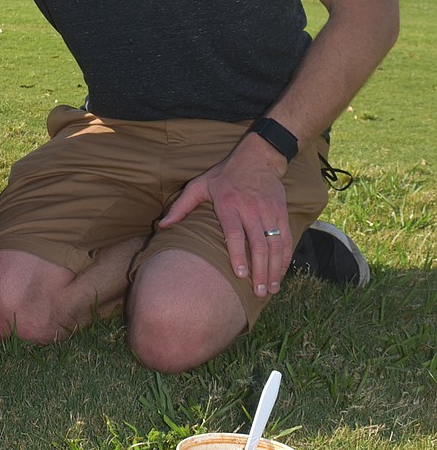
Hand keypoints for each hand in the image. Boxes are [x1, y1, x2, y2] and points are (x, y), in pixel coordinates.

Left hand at [158, 136, 291, 296]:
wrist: (258, 157)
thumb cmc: (224, 175)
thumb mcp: (199, 184)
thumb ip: (181, 206)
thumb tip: (162, 226)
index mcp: (228, 204)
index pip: (235, 233)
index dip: (238, 255)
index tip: (240, 275)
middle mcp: (250, 208)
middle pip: (258, 244)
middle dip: (260, 271)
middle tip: (259, 292)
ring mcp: (268, 210)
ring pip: (275, 244)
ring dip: (274, 269)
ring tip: (271, 289)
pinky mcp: (281, 211)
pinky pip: (286, 238)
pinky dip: (285, 257)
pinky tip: (280, 272)